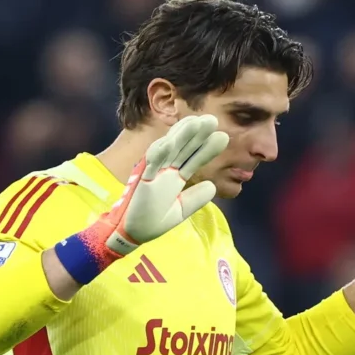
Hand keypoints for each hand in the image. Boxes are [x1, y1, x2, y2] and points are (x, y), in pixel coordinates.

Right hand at [106, 114, 228, 254]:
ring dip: (180, 135)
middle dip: (196, 135)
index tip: (223, 137)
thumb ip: (195, 199)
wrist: (132, 234)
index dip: (206, 149)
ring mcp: (152, 172)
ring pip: (168, 149)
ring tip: (195, 122)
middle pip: (182, 149)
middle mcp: (164, 170)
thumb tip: (212, 186)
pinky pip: (149, 164)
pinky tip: (169, 142)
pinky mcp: (141, 179)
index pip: (193, 159)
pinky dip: (158, 152)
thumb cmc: (152, 220)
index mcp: (174, 177)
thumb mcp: (179, 210)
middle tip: (212, 120)